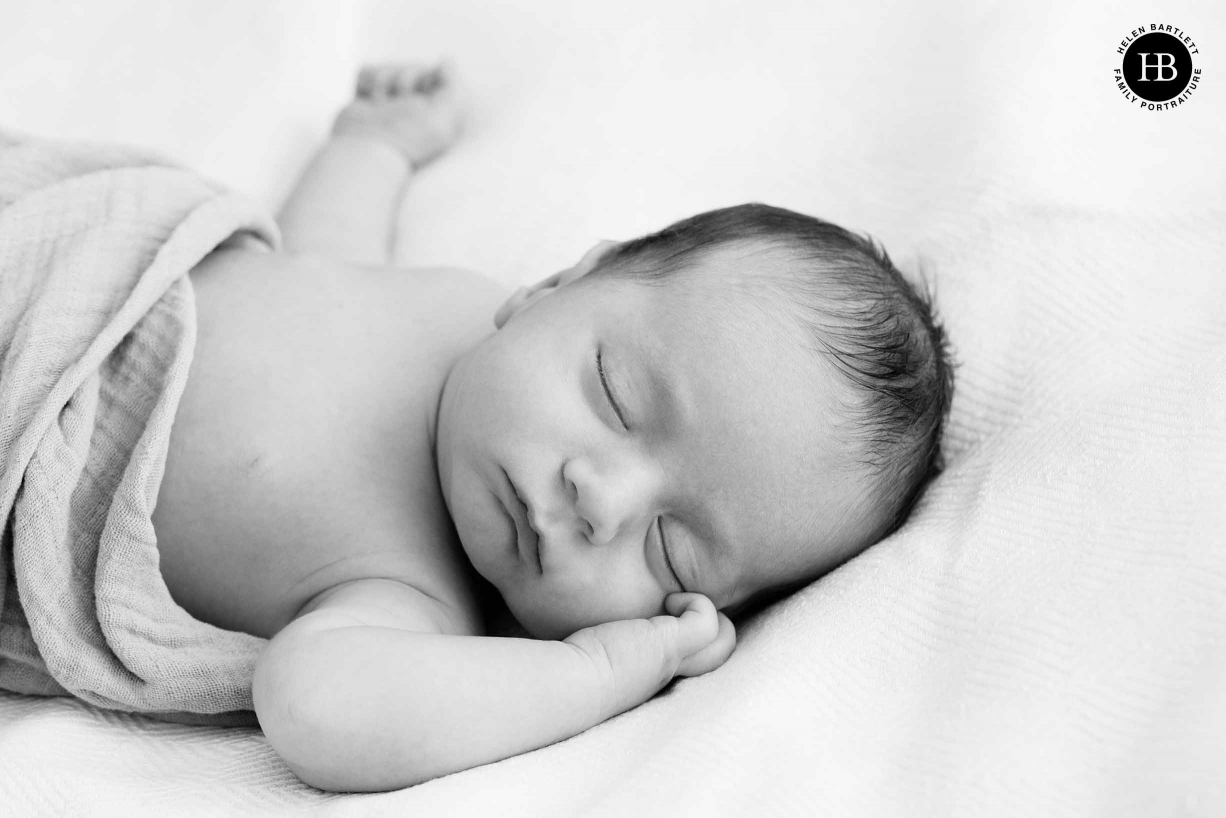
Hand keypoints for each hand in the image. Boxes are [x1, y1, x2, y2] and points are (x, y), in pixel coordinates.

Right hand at [332, 61, 463, 168]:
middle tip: (400, 104)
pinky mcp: (364, 99)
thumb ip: (454, 86)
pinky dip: (367, 82)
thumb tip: (446, 61)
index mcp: (435, 114)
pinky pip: (367, 72)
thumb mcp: (444, 117)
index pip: (436, 76)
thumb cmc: (408, 139)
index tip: (422, 98)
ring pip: (389, 68)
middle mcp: (413, 109)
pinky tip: (368, 101)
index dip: (428, 80)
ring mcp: (387, 104)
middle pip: (412, 69)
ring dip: (385, 82)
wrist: (365, 151)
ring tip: (381, 105)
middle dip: (405, 80)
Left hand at [563, 593, 736, 717]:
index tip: (663, 621)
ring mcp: (675, 662)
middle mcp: (670, 675)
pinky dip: (696, 603)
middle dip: (709, 628)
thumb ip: (607, 646)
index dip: (689, 641)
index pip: (691, 663)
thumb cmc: (569, 675)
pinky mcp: (671, 646)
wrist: (568, 688)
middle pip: (718, 657)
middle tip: (673, 610)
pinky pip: (709, 622)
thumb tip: (591, 632)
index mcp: (652, 679)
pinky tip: (667, 601)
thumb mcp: (597, 657)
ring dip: (706, 614)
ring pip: (724, 642)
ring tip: (670, 603)